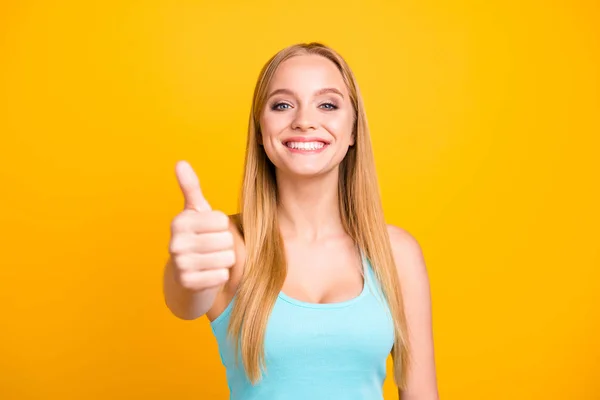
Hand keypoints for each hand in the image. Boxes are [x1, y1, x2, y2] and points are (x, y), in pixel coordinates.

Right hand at [168, 161, 234, 290]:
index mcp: (180, 222)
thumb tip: (180, 162)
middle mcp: (175, 242)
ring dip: (225, 261)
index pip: (222, 220)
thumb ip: (191, 188)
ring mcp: (180, 264)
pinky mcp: (188, 284)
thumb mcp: (195, 213)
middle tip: (212, 249)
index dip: (222, 227)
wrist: (186, 278)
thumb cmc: (197, 239)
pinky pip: (221, 276)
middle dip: (226, 245)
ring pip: (226, 258)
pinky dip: (221, 276)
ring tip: (211, 261)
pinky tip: (209, 275)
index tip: (210, 232)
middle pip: (226, 240)